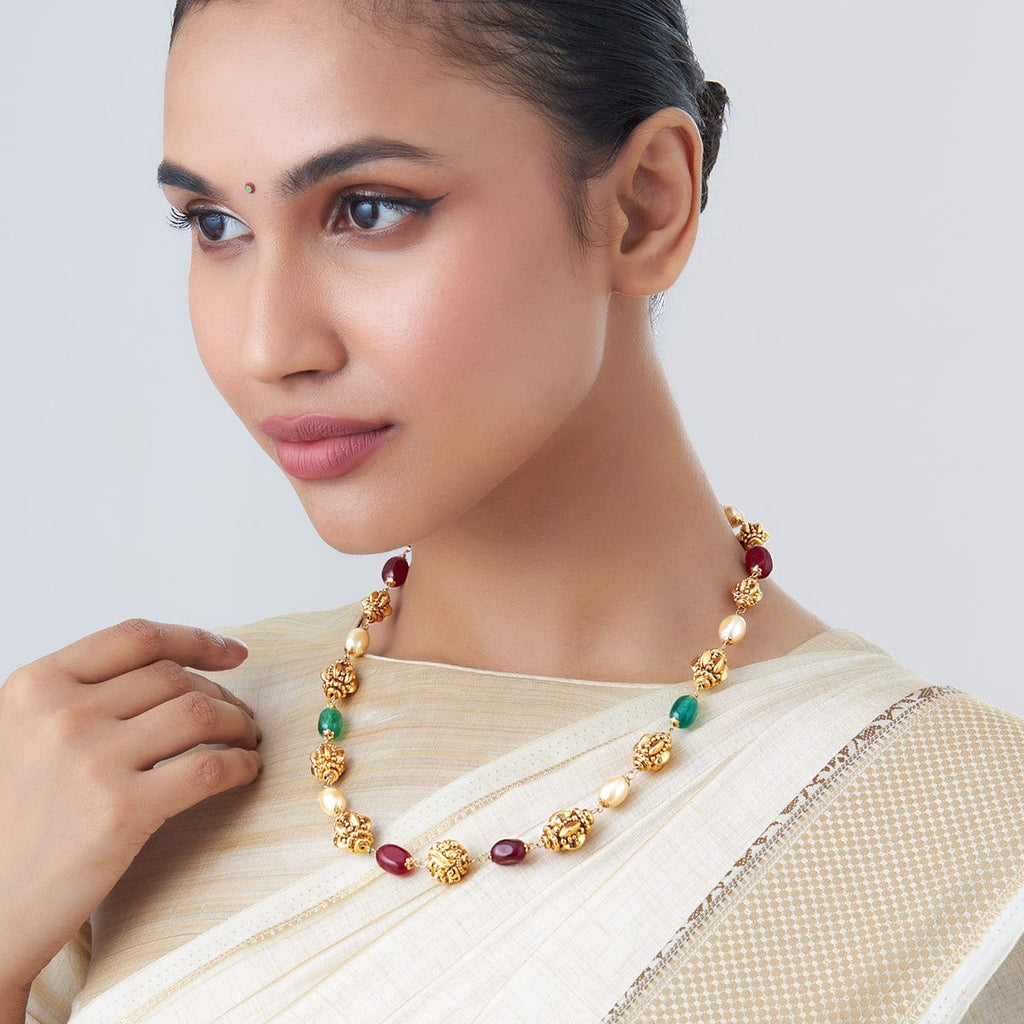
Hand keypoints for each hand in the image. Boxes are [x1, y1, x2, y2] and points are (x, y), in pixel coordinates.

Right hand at [0, 618, 261, 993]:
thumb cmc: (16, 822)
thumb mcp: (24, 736)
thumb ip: (81, 696)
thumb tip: (175, 669)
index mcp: (36, 685)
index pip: (137, 638)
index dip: (197, 640)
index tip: (236, 653)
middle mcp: (62, 714)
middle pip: (175, 678)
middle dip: (222, 694)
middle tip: (241, 717)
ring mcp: (93, 760)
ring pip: (201, 713)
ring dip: (239, 724)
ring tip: (248, 739)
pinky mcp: (122, 810)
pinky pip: (210, 767)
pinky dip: (241, 764)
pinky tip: (246, 771)